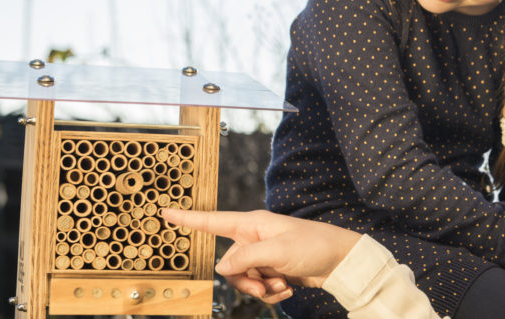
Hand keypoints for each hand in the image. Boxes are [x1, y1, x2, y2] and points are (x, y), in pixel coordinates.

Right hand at [161, 208, 360, 304]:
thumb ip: (245, 259)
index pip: (213, 221)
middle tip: (266, 285)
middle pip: (230, 265)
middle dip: (245, 281)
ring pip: (243, 280)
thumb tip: (221, 267)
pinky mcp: (271, 269)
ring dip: (261, 288)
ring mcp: (262, 255)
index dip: (189, 219)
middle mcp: (253, 238)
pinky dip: (271, 292)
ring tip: (282, 284)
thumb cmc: (312, 246)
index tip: (165, 212)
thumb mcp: (277, 251)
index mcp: (252, 224)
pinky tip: (287, 288)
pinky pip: (258, 287)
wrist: (339, 260)